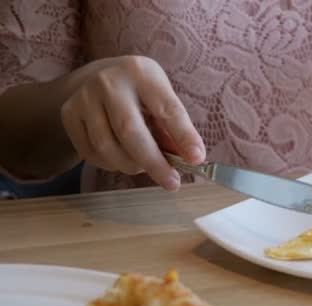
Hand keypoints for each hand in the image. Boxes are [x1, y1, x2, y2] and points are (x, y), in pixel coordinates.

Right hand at [60, 56, 204, 190]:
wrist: (97, 77)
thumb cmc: (140, 93)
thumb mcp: (161, 98)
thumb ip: (173, 127)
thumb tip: (190, 159)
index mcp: (142, 72)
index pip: (167, 108)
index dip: (184, 136)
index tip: (197, 159)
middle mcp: (109, 82)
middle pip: (131, 132)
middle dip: (154, 163)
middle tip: (173, 183)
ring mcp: (84, 97)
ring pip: (108, 148)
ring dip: (132, 166)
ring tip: (146, 166)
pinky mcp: (69, 114)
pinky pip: (91, 153)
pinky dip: (112, 164)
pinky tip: (123, 158)